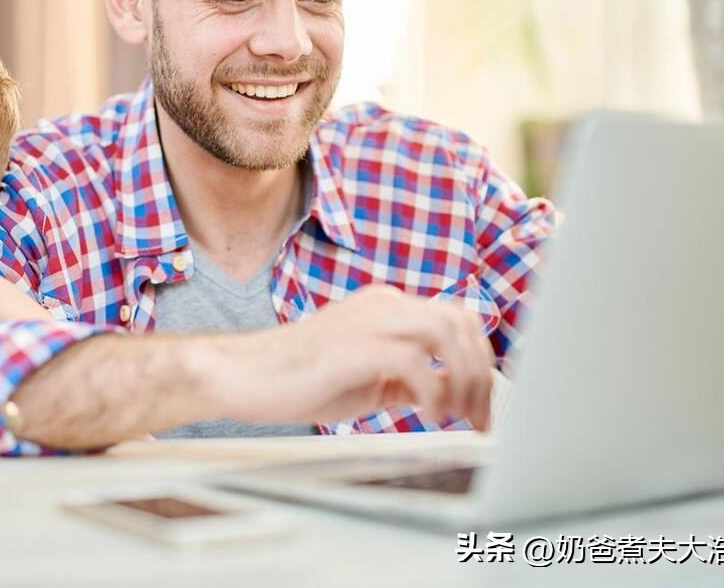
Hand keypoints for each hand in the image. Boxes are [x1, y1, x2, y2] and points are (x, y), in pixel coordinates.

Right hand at [214, 284, 495, 429]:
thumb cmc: (297, 378)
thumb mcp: (367, 379)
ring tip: (457, 415)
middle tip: (479, 417)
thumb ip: (407, 379)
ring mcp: (366, 322)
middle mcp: (381, 305)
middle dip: (480, 373)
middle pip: (460, 321)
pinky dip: (433, 392)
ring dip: (463, 378)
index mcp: (385, 307)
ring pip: (444, 331)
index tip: (482, 405)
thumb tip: (450, 393)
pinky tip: (428, 416)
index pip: (456, 319)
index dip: (480, 361)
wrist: (241, 375)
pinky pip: (413, 361)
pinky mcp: (351, 347)